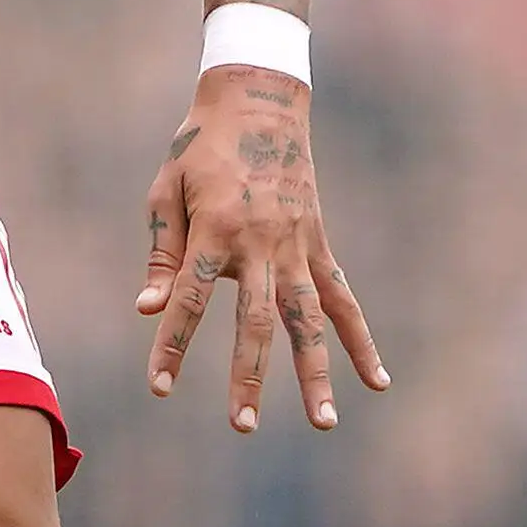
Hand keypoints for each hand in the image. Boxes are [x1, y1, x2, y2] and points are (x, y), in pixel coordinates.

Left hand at [138, 65, 386, 433]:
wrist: (258, 101)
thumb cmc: (199, 148)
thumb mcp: (166, 190)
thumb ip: (162, 252)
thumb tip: (148, 309)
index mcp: (214, 228)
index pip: (188, 299)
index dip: (172, 344)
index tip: (160, 388)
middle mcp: (260, 243)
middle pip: (255, 321)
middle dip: (248, 375)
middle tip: (241, 425)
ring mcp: (297, 246)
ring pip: (308, 320)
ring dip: (316, 373)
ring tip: (324, 423)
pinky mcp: (319, 245)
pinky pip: (343, 300)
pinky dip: (360, 341)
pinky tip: (377, 381)